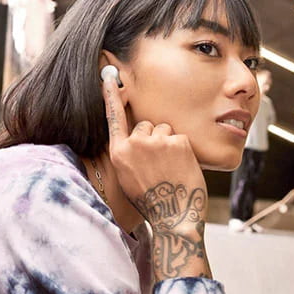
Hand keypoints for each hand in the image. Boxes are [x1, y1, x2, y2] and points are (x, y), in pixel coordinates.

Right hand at [102, 75, 207, 230]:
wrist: (175, 217)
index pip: (113, 117)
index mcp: (119, 153)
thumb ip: (129, 154)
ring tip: (171, 169)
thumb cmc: (153, 201)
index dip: (111, 95)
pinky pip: (180, 137)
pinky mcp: (177, 142)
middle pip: (146, 125)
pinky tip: (181, 168)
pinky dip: (183, 150)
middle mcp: (135, 144)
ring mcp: (157, 142)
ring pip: (165, 130)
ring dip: (170, 144)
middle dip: (154, 139)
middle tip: (160, 165)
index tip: (109, 76)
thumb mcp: (129, 178)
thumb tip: (137, 137)